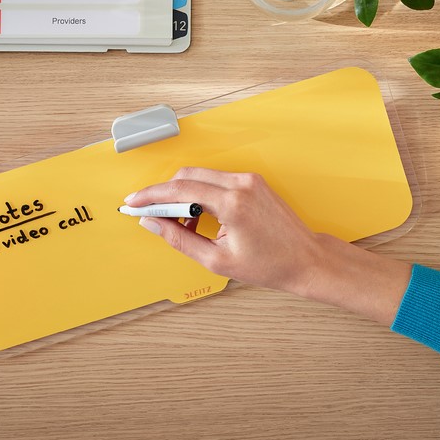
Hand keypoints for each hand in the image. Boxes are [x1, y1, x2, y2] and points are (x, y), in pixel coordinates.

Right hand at [125, 167, 324, 295]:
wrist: (305, 260)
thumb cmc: (270, 264)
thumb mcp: (217, 260)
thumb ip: (179, 239)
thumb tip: (153, 224)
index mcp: (233, 203)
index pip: (180, 188)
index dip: (151, 195)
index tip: (134, 202)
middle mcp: (241, 184)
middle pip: (187, 175)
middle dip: (163, 193)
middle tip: (150, 213)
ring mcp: (249, 180)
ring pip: (200, 175)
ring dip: (182, 194)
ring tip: (180, 223)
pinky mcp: (253, 181)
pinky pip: (216, 180)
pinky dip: (200, 193)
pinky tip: (198, 216)